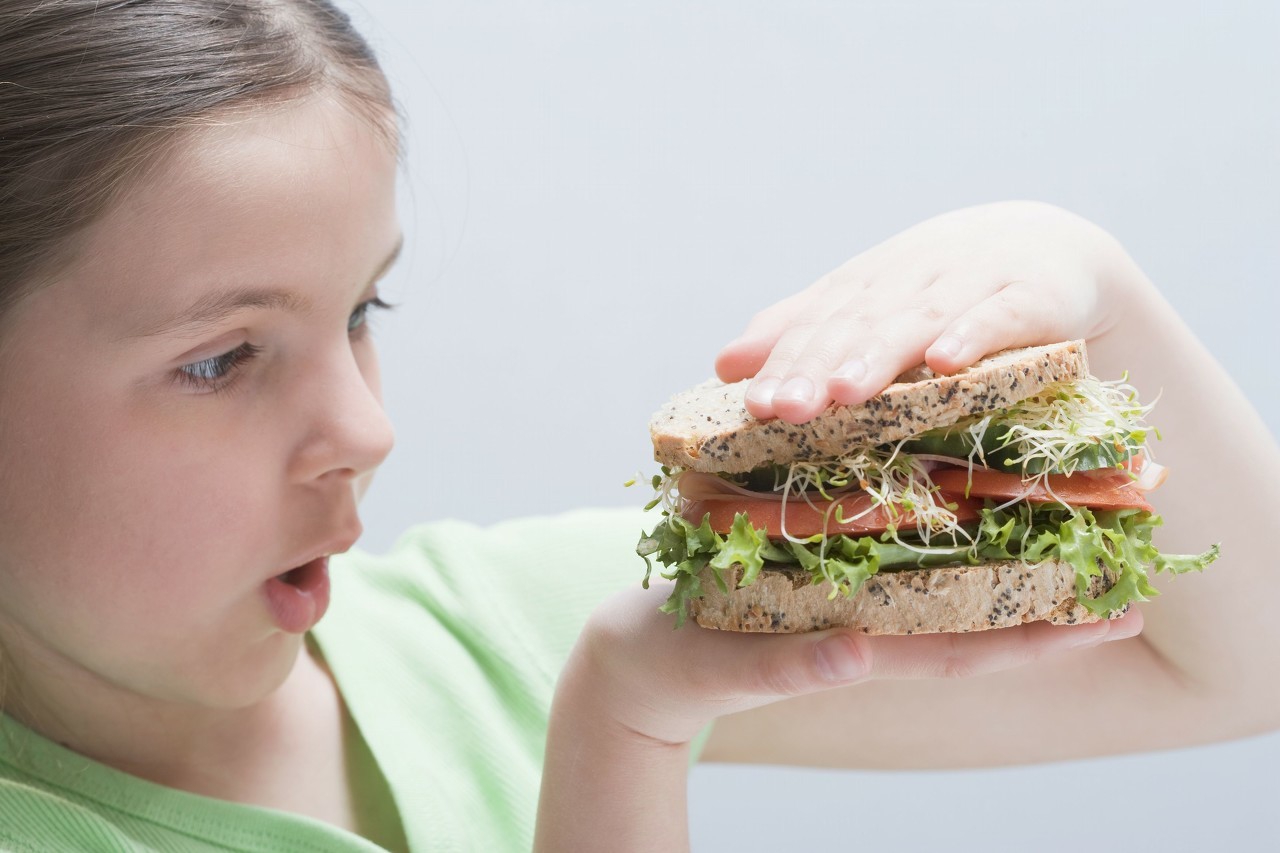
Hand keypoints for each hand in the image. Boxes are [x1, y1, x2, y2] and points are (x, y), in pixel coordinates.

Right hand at [534, 581, 1140, 850]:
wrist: (630, 656)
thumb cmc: (672, 664)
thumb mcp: (725, 667)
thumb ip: (787, 668)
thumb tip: (856, 657)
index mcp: (851, 646)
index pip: (962, 650)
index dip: (1038, 638)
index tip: (1109, 619)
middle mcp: (863, 624)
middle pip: (972, 617)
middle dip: (1051, 599)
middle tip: (1128, 564)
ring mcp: (843, 600)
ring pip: (942, 583)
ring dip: (1011, 562)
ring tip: (1073, 527)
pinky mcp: (814, 574)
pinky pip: (893, 555)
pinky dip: (943, 534)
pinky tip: (968, 504)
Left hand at [715, 201, 1128, 423]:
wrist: (1056, 248)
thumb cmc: (945, 290)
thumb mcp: (872, 305)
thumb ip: (803, 331)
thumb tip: (725, 364)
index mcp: (869, 282)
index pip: (820, 323)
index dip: (787, 361)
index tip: (755, 403)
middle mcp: (913, 276)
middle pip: (860, 323)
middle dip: (819, 365)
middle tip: (785, 408)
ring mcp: (972, 282)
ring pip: (920, 319)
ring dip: (880, 354)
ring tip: (844, 392)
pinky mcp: (1033, 297)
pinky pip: (1000, 317)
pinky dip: (973, 334)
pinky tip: (945, 363)